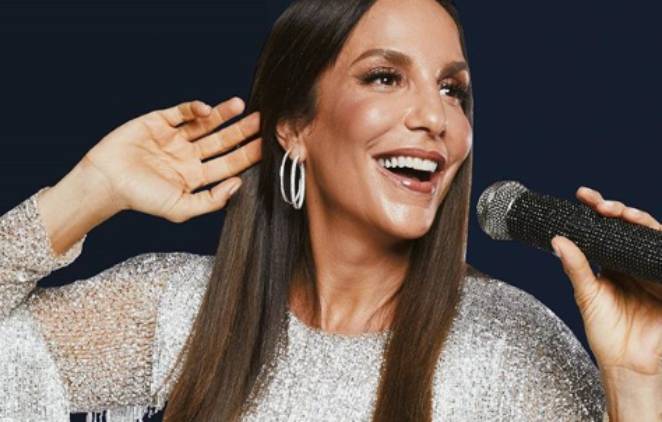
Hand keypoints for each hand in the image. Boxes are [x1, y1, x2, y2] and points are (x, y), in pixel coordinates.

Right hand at [82, 97, 260, 221]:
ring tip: (241, 106)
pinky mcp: (158, 121)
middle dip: (242, 131)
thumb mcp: (180, 208)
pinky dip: (194, 108)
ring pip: (206, 123)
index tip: (267, 145)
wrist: (105, 182)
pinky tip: (206, 109)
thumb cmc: (141, 198)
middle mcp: (189, 155)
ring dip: (223, 115)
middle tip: (263, 120)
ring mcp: (175, 137)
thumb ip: (211, 200)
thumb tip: (238, 185)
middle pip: (223, 141)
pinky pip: (181, 112)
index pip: (230, 164)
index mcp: (197, 176)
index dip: (248, 154)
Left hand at [551, 186, 661, 376]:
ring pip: (652, 236)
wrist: (627, 363)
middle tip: (602, 206)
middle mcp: (633, 262)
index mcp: (612, 263)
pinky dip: (661, 243)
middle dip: (618, 210)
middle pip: (631, 227)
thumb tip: (557, 239)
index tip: (583, 196)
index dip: (598, 210)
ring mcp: (653, 270)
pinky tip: (653, 233)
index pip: (606, 229)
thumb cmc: (606, 333)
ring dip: (641, 221)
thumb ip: (576, 267)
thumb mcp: (587, 295)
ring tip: (625, 215)